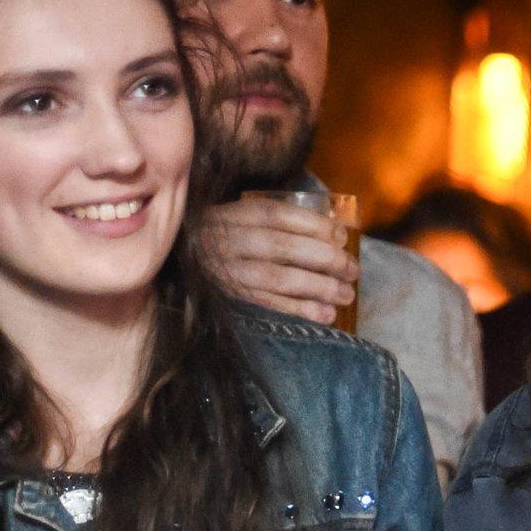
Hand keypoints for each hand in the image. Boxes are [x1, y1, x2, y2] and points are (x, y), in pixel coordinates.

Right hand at [195, 199, 356, 324]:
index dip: (311, 224)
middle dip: (323, 258)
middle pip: (280, 247)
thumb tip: (333, 229)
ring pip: (277, 278)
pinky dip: (300, 311)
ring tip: (346, 294)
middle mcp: (224, 242)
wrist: (178, 267)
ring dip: (318, 287)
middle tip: (352, 269)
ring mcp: (226, 273)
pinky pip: (268, 306)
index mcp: (229, 216)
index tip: (341, 234)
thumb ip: (277, 222)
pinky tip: (326, 315)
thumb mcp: (240, 220)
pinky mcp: (230, 300)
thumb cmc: (223, 240)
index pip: (273, 215)